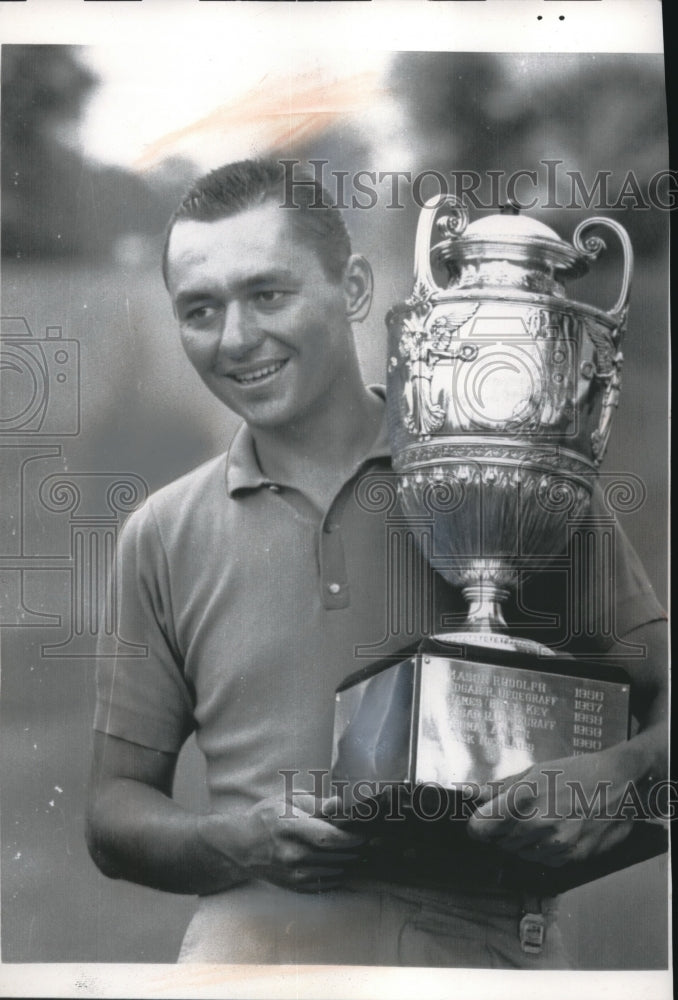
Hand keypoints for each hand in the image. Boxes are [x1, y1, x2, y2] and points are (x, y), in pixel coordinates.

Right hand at [200, 794, 365, 892]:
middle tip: (373, 839)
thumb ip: (316, 804)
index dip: (352, 837)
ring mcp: (294, 873)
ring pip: (336, 870)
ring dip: (351, 860)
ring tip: (362, 849)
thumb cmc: (267, 817)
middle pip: (337, 855)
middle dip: (357, 848)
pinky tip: (343, 860)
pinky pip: (328, 881)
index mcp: (290, 828)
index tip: (367, 832)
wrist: (241, 846)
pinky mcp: (296, 886)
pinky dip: (339, 871)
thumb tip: (339, 805)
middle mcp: (292, 854)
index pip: (329, 838)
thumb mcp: (288, 801)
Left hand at [467, 748, 634, 866]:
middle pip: (498, 842)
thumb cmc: (575, 772)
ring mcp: (555, 844)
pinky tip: (552, 831)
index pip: (481, 827)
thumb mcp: (534, 771)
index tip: (480, 820)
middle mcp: (537, 825)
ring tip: (538, 819)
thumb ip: (499, 787)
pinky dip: (540, 850)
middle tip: (516, 814)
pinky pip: (541, 860)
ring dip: (520, 841)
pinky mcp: (571, 857)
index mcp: (523, 799)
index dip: (477, 824)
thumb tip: (470, 793)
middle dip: (500, 830)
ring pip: (519, 853)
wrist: (617, 783)